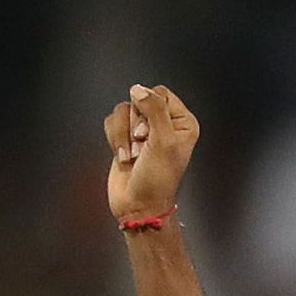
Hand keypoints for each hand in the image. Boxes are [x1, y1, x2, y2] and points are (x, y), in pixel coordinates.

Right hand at [103, 83, 199, 222]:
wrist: (138, 206)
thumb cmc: (157, 180)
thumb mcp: (163, 141)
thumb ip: (154, 109)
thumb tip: (138, 89)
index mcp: (182, 123)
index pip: (160, 93)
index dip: (150, 109)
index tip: (150, 134)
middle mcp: (165, 123)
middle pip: (140, 100)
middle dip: (136, 125)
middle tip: (143, 148)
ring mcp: (144, 130)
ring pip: (123, 110)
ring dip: (124, 136)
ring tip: (134, 156)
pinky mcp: (125, 137)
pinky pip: (112, 121)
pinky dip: (115, 140)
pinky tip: (124, 158)